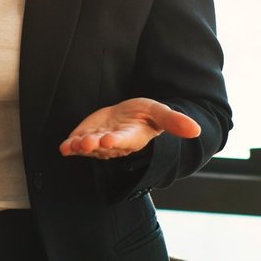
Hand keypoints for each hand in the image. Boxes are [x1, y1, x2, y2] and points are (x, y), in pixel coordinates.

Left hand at [59, 98, 200, 159]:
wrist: (128, 116)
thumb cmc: (145, 115)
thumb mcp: (159, 112)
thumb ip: (174, 121)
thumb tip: (197, 130)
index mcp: (133, 137)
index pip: (125, 141)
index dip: (117, 141)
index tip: (111, 140)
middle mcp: (115, 143)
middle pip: (104, 147)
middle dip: (95, 145)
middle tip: (88, 142)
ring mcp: (99, 142)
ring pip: (89, 147)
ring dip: (81, 146)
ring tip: (75, 144)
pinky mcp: (86, 137)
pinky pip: (76, 145)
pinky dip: (70, 147)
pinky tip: (64, 147)